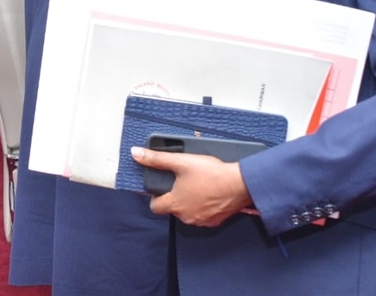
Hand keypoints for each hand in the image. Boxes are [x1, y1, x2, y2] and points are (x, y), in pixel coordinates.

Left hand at [130, 146, 252, 226]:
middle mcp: (186, 217)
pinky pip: (203, 215)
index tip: (162, 186)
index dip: (155, 197)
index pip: (155, 207)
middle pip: (172, 208)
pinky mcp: (216, 221)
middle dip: (175, 196)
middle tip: (183, 181)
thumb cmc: (210, 173)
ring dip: (190, 202)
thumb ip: (157, 159)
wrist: (240, 184)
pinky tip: (210, 194)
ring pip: (188, 212)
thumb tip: (135, 154)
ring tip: (198, 186)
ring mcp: (202, 221)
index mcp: (175, 204)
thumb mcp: (181, 162)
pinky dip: (204, 207)